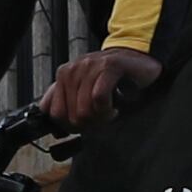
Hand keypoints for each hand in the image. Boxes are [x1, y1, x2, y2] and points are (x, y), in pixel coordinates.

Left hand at [44, 46, 160, 129]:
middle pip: (69, 116)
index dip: (69, 127)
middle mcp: (72, 69)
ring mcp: (89, 66)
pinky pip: (99, 98)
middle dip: (87, 125)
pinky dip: (107, 110)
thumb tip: (57, 131)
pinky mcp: (108, 66)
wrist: (139, 61)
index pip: (53, 112)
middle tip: (100, 119)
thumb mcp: (85, 92)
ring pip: (84, 110)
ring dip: (100, 119)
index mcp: (63, 75)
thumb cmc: (112, 80)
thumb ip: (67, 105)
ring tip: (108, 114)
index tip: (84, 126)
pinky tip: (114, 109)